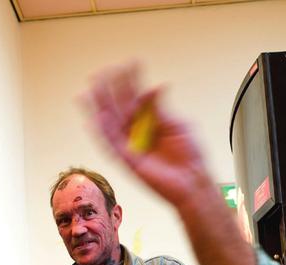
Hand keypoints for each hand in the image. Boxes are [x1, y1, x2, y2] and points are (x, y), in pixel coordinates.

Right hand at [84, 63, 256, 264]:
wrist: (193, 181)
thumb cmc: (190, 155)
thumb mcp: (178, 124)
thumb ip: (161, 107)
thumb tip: (155, 86)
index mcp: (149, 120)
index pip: (135, 96)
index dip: (131, 80)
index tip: (129, 63)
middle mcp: (136, 131)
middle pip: (118, 106)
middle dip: (110, 88)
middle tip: (103, 70)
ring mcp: (130, 145)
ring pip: (109, 122)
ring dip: (100, 105)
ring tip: (92, 87)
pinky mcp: (126, 160)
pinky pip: (110, 145)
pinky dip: (101, 132)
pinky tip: (93, 117)